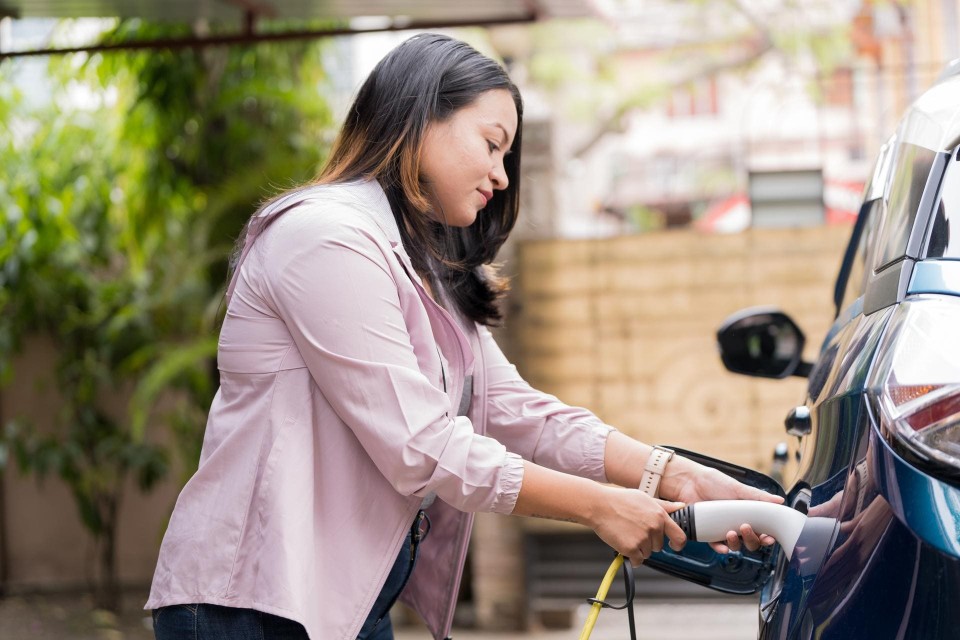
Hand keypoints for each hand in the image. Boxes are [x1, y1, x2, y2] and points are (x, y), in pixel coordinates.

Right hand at [587, 486, 686, 566]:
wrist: (599, 505)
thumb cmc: (619, 500)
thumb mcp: (644, 498)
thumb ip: (664, 505)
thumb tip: (681, 507)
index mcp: (659, 515)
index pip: (679, 536)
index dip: (678, 544)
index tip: (674, 546)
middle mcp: (654, 527)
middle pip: (658, 546)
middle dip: (648, 543)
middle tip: (634, 531)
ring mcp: (643, 538)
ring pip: (647, 554)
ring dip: (638, 549)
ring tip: (626, 534)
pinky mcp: (631, 548)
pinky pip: (636, 561)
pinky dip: (630, 557)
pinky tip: (623, 544)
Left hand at [667, 465, 783, 553]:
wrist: (689, 482)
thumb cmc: (714, 482)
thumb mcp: (738, 488)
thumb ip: (758, 496)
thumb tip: (780, 500)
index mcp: (746, 514)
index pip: (761, 531)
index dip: (767, 537)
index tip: (769, 537)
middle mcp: (735, 524)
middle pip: (750, 542)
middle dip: (752, 540)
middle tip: (746, 528)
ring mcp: (722, 529)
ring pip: (734, 546)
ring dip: (736, 544)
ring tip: (730, 532)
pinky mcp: (707, 533)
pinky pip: (716, 545)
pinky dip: (720, 549)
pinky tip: (722, 548)